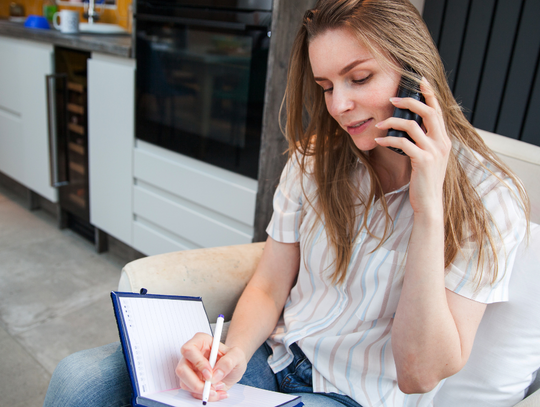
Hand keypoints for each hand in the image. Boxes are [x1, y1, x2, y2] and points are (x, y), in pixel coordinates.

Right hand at [176, 332, 247, 401]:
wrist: (233, 368)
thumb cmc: (233, 358)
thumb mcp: (237, 356)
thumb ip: (228, 362)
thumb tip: (216, 374)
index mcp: (201, 341)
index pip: (189, 349)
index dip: (198, 363)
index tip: (210, 374)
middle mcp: (191, 354)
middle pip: (182, 369)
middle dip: (196, 383)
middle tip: (211, 388)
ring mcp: (189, 368)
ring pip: (184, 382)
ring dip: (201, 391)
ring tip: (218, 388)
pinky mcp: (190, 381)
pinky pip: (191, 391)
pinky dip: (204, 395)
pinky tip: (216, 392)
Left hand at [375, 78, 451, 215]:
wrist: (429, 202)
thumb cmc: (424, 180)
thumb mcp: (427, 157)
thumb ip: (423, 141)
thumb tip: (409, 126)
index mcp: (444, 139)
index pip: (438, 110)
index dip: (429, 93)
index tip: (419, 80)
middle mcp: (442, 142)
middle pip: (428, 111)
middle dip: (409, 101)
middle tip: (391, 99)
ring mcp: (434, 151)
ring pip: (412, 126)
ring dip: (392, 122)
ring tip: (379, 124)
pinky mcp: (423, 161)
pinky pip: (403, 143)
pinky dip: (388, 139)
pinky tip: (378, 140)